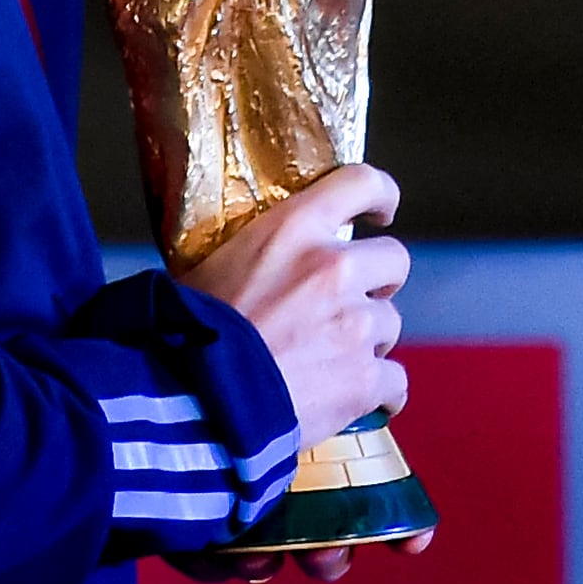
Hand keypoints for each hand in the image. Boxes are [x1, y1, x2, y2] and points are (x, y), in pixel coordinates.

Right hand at [171, 165, 417, 582]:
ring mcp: (355, 324)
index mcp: (294, 229)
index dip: (380, 195)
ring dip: (367, 342)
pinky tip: (352, 400)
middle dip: (378, 284)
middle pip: (394, 261)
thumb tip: (258, 262)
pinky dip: (378, 392)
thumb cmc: (188, 332)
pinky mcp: (364, 378)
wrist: (196, 399)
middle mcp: (333, 268)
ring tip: (329, 363)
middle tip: (350, 304)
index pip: (360, 183)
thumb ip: (256, 256)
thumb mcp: (212, 267)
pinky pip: (394, 381)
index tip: (381, 212)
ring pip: (390, 326)